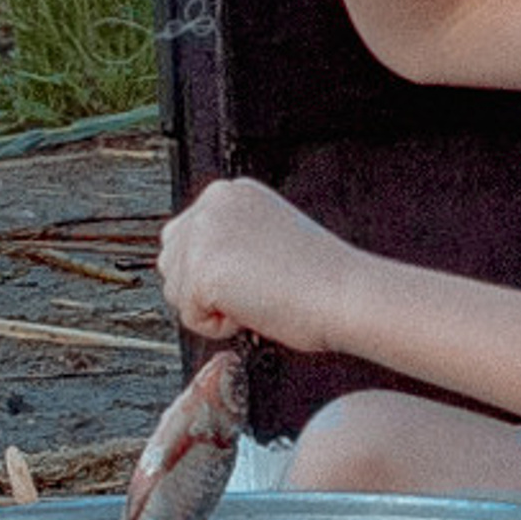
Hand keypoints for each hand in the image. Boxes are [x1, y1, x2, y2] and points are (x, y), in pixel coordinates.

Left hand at [158, 177, 367, 353]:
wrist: (347, 294)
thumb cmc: (322, 279)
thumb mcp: (267, 239)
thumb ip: (229, 240)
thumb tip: (195, 268)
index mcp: (229, 192)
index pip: (187, 239)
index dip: (220, 272)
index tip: (260, 275)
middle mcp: (211, 202)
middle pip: (172, 264)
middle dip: (206, 288)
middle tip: (260, 287)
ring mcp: (204, 233)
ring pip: (177, 292)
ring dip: (213, 308)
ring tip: (260, 296)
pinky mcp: (202, 269)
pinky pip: (191, 318)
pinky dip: (221, 327)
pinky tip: (257, 309)